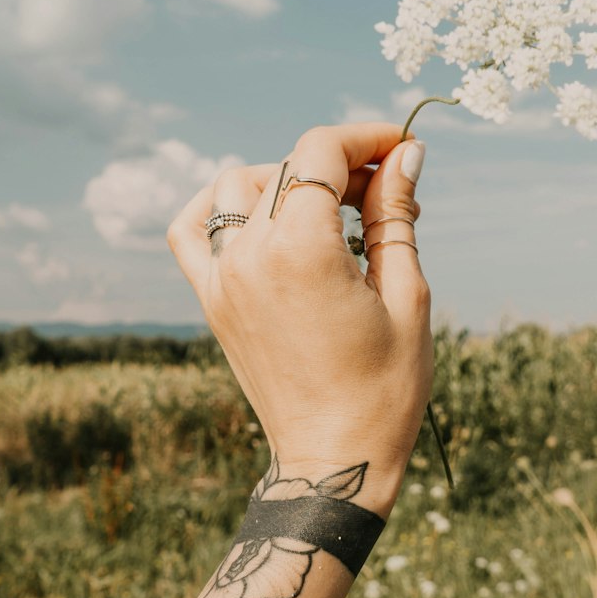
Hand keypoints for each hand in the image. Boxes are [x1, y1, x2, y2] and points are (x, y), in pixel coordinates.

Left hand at [167, 122, 430, 508]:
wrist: (333, 459)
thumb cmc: (384, 389)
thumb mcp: (407, 296)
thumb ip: (396, 216)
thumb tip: (405, 156)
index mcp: (302, 251)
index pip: (321, 153)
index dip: (366, 138)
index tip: (400, 150)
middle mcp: (250, 256)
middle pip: (287, 167)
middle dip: (339, 166)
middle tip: (384, 195)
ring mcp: (222, 279)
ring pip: (235, 188)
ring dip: (283, 182)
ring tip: (328, 212)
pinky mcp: (212, 302)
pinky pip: (189, 232)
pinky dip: (214, 209)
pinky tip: (253, 216)